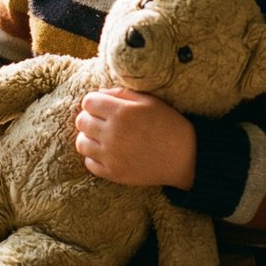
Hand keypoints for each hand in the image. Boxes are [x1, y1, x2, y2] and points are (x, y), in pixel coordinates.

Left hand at [74, 88, 194, 189]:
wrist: (185, 157)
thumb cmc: (168, 124)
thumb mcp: (149, 101)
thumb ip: (121, 93)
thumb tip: (98, 92)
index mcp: (121, 113)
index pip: (88, 102)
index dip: (94, 102)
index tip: (102, 106)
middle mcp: (113, 134)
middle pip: (81, 121)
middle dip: (89, 117)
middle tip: (102, 121)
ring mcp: (112, 156)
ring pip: (81, 143)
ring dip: (89, 137)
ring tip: (102, 136)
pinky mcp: (114, 173)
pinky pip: (89, 163)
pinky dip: (94, 156)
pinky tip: (106, 151)